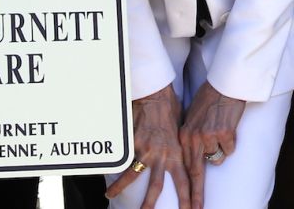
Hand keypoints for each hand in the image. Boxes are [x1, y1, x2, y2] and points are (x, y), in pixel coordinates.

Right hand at [105, 84, 187, 208]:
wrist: (155, 95)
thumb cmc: (169, 109)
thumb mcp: (180, 132)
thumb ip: (178, 149)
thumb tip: (181, 159)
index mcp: (176, 153)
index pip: (185, 181)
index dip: (188, 198)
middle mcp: (161, 155)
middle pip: (157, 186)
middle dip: (150, 204)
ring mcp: (145, 150)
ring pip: (132, 175)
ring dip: (121, 187)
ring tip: (111, 195)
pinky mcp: (133, 142)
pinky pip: (122, 157)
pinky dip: (113, 164)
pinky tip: (105, 170)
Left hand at [180, 81, 245, 208]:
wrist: (224, 85)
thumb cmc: (209, 99)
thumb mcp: (192, 119)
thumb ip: (191, 138)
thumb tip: (195, 156)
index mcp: (184, 136)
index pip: (185, 168)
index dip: (186, 188)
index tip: (187, 205)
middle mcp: (193, 138)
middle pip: (196, 173)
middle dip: (196, 194)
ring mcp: (208, 137)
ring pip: (217, 159)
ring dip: (221, 149)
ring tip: (221, 130)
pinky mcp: (224, 134)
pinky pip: (229, 149)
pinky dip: (231, 141)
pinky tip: (228, 127)